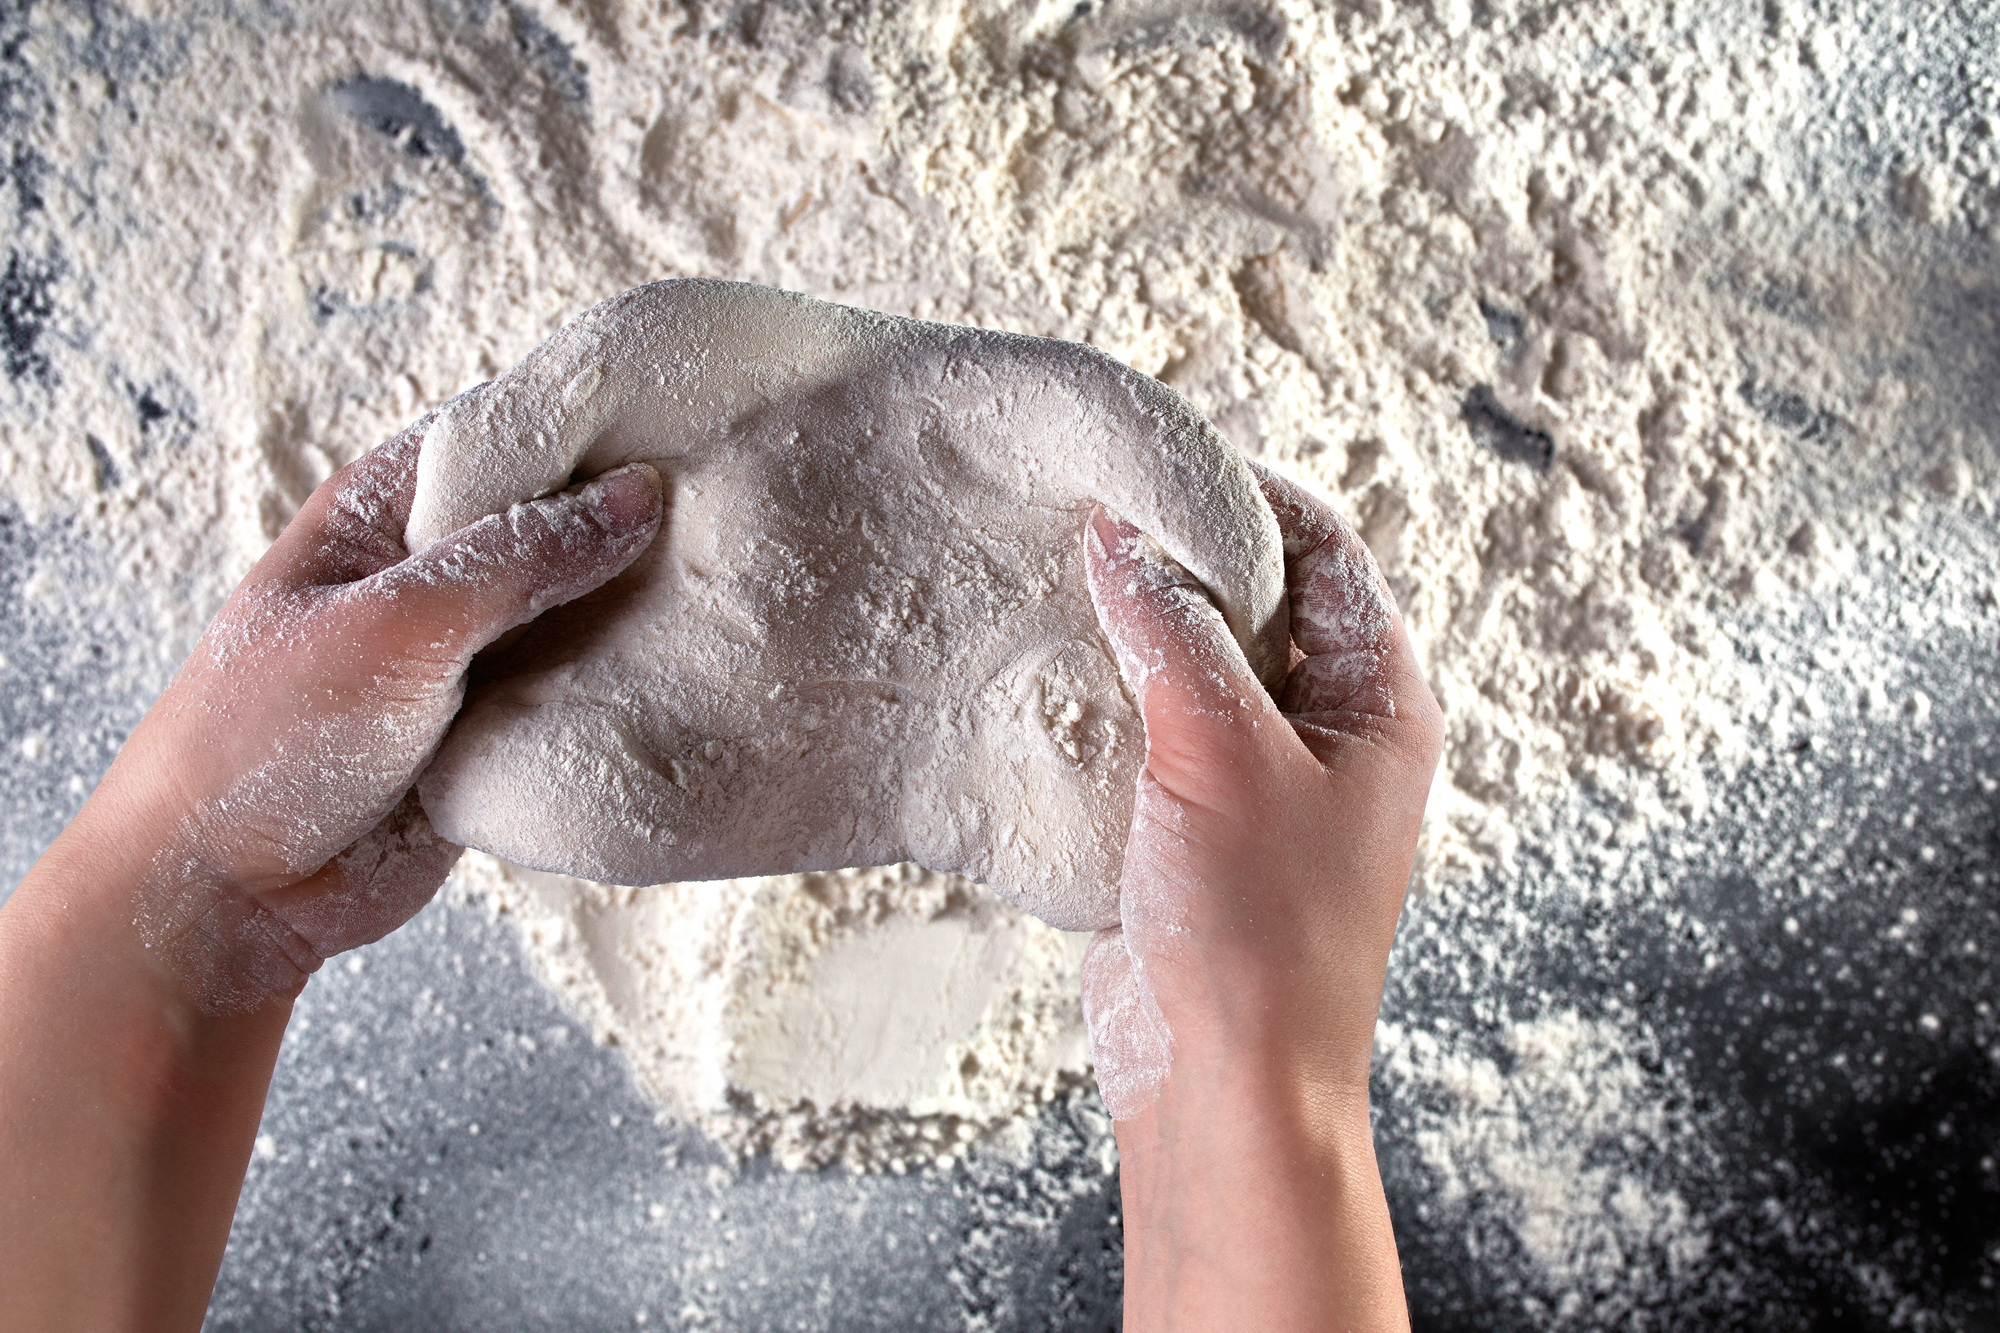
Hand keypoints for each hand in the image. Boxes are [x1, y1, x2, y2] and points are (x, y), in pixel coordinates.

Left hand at [0, 420, 661, 1331]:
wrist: (228, 899)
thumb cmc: (266, 740)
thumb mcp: (397, 624)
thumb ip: (521, 557)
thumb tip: (638, 496)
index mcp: (383, 511)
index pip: (503, 437)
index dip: (588, 430)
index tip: (686, 429)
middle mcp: (429, 572)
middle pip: (550, 525)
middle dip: (627, 527)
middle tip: (731, 520)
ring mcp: (464, 653)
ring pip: (573, 612)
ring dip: (633, 613)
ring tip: (729, 594)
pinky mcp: (492, 728)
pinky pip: (573, 692)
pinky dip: (619, 688)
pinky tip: (689, 674)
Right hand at [1082, 464, 1441, 1328]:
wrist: (1224, 1087)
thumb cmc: (1259, 933)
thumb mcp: (1219, 752)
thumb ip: (1170, 630)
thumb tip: (1116, 533)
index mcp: (1381, 702)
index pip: (1326, 550)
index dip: (1247, 494)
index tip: (1157, 457)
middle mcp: (1331, 733)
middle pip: (1259, 602)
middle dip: (1179, 556)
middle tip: (1091, 510)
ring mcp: (1262, 782)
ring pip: (1198, 666)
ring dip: (1135, 626)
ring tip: (1054, 576)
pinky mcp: (1197, 827)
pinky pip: (1156, 731)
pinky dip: (1108, 696)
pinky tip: (1045, 669)